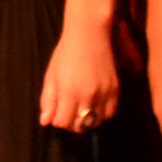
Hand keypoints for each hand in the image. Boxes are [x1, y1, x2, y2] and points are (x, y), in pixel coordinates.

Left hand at [39, 20, 120, 135]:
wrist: (89, 35)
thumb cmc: (65, 54)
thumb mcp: (51, 76)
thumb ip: (48, 100)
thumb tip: (46, 121)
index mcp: (69, 92)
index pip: (63, 123)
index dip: (58, 120)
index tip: (57, 111)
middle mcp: (88, 96)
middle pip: (80, 126)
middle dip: (71, 123)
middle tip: (68, 111)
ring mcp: (104, 94)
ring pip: (95, 122)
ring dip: (87, 120)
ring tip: (82, 108)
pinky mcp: (115, 90)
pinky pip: (110, 113)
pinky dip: (101, 114)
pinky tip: (95, 105)